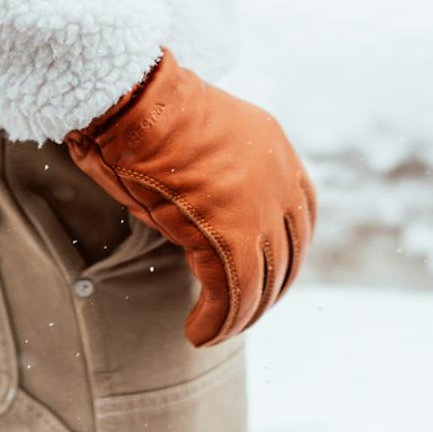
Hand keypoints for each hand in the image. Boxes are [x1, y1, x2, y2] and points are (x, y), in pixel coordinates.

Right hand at [65, 50, 316, 346]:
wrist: (131, 98)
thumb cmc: (143, 114)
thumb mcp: (199, 144)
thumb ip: (217, 183)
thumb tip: (200, 225)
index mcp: (276, 151)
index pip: (301, 219)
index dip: (285, 256)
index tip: (265, 278)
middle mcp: (279, 182)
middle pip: (287, 256)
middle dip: (266, 292)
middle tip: (237, 314)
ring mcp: (260, 209)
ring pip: (262, 283)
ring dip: (239, 316)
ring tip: (211, 331)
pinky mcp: (231, 236)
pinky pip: (232, 294)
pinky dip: (217, 321)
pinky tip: (198, 333)